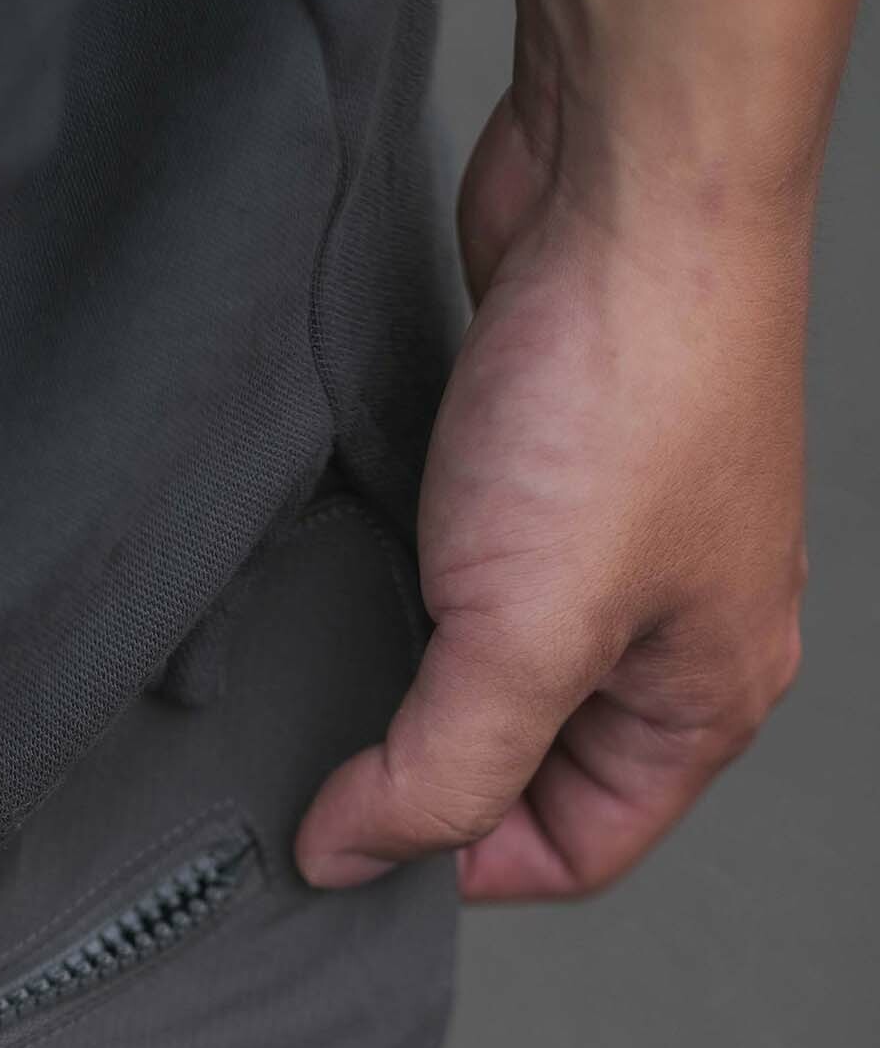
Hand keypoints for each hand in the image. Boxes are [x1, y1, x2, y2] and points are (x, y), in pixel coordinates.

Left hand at [295, 90, 813, 899]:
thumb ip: (436, 772)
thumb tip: (352, 855)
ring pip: (493, 676)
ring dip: (415, 685)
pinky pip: (467, 584)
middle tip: (342, 754)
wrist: (622, 182)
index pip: (579, 852)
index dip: (465, 865)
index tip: (361, 839)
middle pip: (533, 773)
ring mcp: (608, 553)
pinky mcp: (543, 478)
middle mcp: (667, 635)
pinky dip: (409, 598)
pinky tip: (368, 576)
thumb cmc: (628, 392)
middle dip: (437, 775)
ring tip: (357, 653)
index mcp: (704, 698)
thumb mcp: (522, 638)